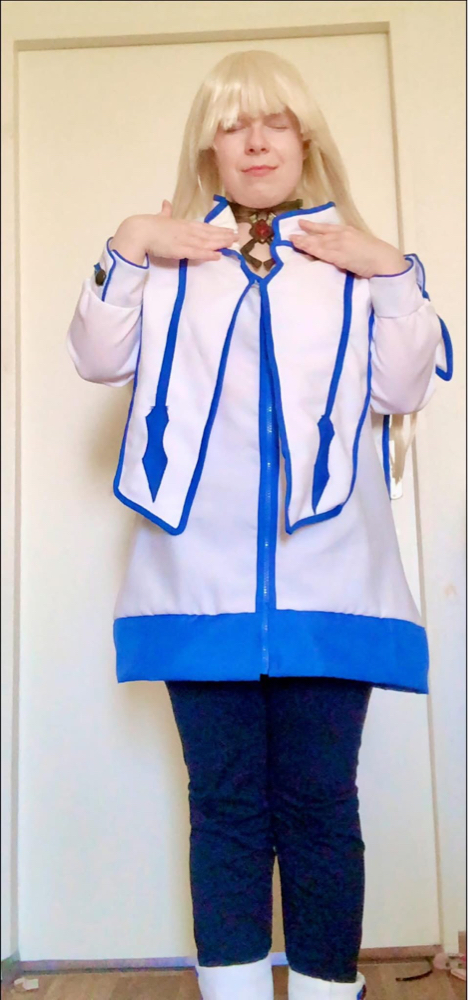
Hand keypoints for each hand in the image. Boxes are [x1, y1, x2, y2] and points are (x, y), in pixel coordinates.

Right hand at [117, 201, 236, 262]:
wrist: (139, 231)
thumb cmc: (148, 225)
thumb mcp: (160, 216)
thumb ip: (165, 211)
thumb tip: (166, 203)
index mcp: (183, 223)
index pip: (204, 227)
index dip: (217, 229)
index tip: (228, 231)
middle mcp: (187, 230)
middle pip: (209, 233)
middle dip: (223, 236)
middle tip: (237, 237)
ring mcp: (185, 240)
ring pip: (207, 243)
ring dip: (220, 244)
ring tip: (233, 244)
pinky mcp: (180, 250)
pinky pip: (197, 253)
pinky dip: (208, 254)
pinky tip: (218, 256)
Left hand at [290, 220, 407, 277]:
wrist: (384, 259)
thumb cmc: (376, 255)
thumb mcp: (361, 244)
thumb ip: (349, 244)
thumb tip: (341, 248)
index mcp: (348, 231)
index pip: (327, 227)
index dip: (313, 226)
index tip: (302, 223)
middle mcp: (342, 235)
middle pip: (319, 234)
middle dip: (305, 233)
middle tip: (291, 234)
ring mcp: (340, 244)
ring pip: (318, 242)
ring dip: (304, 242)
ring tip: (292, 241)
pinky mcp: (339, 255)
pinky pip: (321, 252)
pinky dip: (310, 249)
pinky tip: (302, 248)